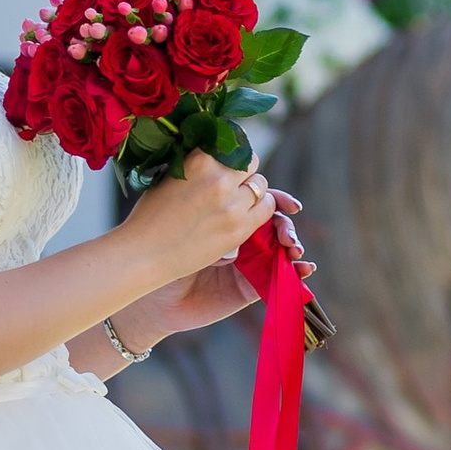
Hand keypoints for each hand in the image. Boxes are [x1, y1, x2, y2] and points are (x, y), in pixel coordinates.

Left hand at [119, 168, 306, 340]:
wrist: (146, 276)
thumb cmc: (159, 238)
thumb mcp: (188, 209)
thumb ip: (213, 190)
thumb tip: (231, 165)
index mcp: (226, 208)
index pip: (260, 196)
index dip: (272, 195)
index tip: (279, 196)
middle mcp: (239, 230)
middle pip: (274, 218)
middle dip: (284, 217)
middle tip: (287, 218)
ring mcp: (246, 257)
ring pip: (282, 244)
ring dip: (293, 241)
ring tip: (293, 246)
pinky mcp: (249, 284)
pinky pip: (280, 276)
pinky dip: (298, 272)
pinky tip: (305, 269)